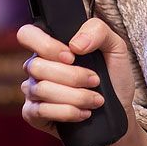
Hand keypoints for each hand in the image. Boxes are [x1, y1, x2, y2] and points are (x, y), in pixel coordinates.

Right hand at [17, 19, 138, 138]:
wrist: (119, 108)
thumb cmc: (113, 75)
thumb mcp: (115, 46)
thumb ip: (97, 31)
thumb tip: (75, 44)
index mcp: (50, 46)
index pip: (27, 35)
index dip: (46, 45)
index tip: (72, 56)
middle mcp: (36, 66)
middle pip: (36, 66)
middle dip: (72, 76)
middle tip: (95, 80)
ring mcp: (33, 90)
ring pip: (41, 89)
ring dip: (75, 96)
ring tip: (95, 99)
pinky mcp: (33, 114)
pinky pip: (41, 111)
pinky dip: (67, 112)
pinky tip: (83, 113)